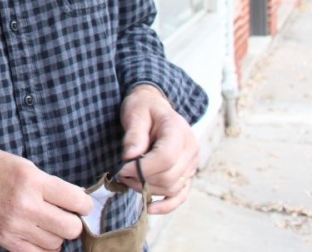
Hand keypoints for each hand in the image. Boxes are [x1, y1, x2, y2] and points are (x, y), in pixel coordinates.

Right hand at [0, 146, 91, 251]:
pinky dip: (44, 246)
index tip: (81, 203)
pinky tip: (38, 233)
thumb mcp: (21, 164)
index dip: (84, 203)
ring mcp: (15, 226)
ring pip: (57, 242)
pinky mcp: (7, 241)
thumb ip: (48, 183)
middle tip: (66, 214)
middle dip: (74, 221)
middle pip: (71, 227)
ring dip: (57, 234)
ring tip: (46, 222)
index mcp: (31, 180)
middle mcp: (25, 205)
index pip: (76, 200)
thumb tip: (76, 199)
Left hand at [119, 84, 199, 214]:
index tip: (123, 168)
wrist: (153, 107)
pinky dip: (166, 205)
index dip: (142, 168)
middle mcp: (190, 148)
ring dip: (149, 189)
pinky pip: (181, 195)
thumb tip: (130, 157)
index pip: (166, 157)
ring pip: (173, 188)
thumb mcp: (135, 113)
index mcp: (178, 130)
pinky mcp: (187, 174)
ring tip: (129, 179)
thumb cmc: (143, 108)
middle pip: (170, 176)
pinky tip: (149, 207)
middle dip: (142, 180)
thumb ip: (134, 134)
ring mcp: (191, 163)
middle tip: (122, 174)